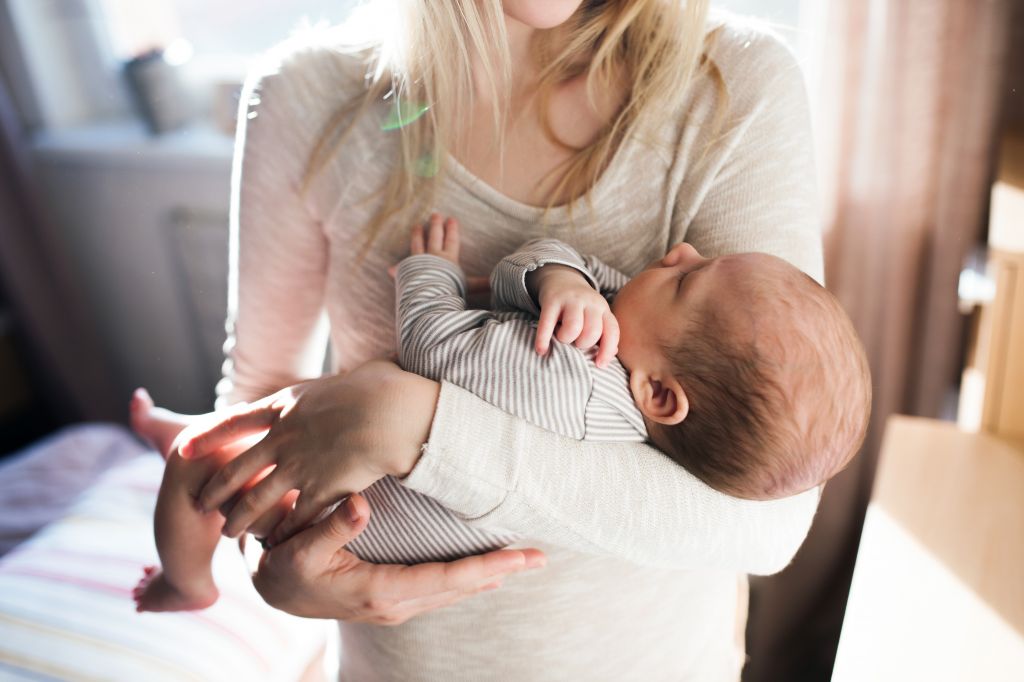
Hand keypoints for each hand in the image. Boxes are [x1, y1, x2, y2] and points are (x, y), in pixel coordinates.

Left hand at [178, 361, 439, 542]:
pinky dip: (281, 532)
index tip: (185, 447)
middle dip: (214, 489)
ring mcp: (298, 466)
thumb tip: (356, 378)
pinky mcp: (319, 489)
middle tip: (199, 503)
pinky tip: (273, 544)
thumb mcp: (345, 376)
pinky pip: (293, 517)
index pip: (234, 422)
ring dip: (239, 519)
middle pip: (236, 469)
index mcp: (285, 405)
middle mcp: (282, 438)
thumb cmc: (380, 388)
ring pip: (256, 500)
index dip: (208, 436)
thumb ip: (338, 387)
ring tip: (228, 533)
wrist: (393, 412)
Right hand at [252, 493, 545, 622]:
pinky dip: (469, 580)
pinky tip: (486, 574)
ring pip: (454, 591)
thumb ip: (333, 527)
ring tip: (523, 562)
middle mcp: (396, 603)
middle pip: (461, 587)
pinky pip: (441, 590)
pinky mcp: (393, 599)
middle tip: (542, 557)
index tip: (521, 557)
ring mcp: (396, 605)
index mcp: (381, 590)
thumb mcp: (301, 548)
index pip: (448, 578)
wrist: (271, 591)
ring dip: (491, 577)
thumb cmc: (285, 566)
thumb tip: (362, 506)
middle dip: (503, 572)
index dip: (488, 566)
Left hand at [388, 214, 488, 304]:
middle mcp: (434, 257)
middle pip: (435, 237)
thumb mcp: (468, 287)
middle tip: (435, 214)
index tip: (452, 219)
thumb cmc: (451, 291)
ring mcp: (420, 262)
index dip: (452, 230)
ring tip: (417, 226)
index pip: (451, 241)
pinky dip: (399, 270)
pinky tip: (392, 269)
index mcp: (449, 259)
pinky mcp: (410, 271)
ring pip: (418, 245)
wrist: (432, 297)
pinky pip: (404, 269)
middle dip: (436, 225)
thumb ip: (481, 284)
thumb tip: (495, 282)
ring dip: (418, 235)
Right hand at [530, 265, 618, 367]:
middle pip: (592, 331)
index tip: (599, 365)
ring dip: (566, 339)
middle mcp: (590, 303)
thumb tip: (611, 354)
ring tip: (562, 338)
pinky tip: (541, 350)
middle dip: (583, 344)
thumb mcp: (596, 316)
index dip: (607, 350)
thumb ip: (604, 334)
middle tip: (575, 342)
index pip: (612, 331)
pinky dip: (543, 340)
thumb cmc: (581, 307)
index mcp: (603, 309)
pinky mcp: (551, 300)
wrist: (561, 279)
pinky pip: (547, 323)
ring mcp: (570, 300)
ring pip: (573, 327)